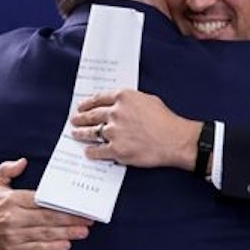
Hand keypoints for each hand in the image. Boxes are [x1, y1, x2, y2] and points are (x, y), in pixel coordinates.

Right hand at [0, 158, 92, 249]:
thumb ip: (6, 170)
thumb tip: (22, 161)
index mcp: (11, 201)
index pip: (38, 200)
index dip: (58, 202)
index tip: (75, 202)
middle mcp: (13, 218)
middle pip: (46, 218)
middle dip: (69, 218)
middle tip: (87, 218)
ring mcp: (14, 236)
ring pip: (44, 233)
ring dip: (65, 233)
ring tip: (83, 231)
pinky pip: (36, 248)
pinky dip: (51, 247)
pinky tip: (65, 245)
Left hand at [70, 90, 201, 169]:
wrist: (175, 140)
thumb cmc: (166, 121)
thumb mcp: (148, 100)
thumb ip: (130, 101)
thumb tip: (119, 105)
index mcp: (123, 98)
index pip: (98, 98)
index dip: (87, 103)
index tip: (81, 106)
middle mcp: (116, 113)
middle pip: (91, 115)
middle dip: (81, 118)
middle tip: (74, 120)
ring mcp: (114, 132)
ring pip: (91, 132)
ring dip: (81, 133)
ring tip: (76, 134)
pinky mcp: (117, 149)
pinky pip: (98, 151)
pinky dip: (91, 152)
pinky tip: (88, 151)